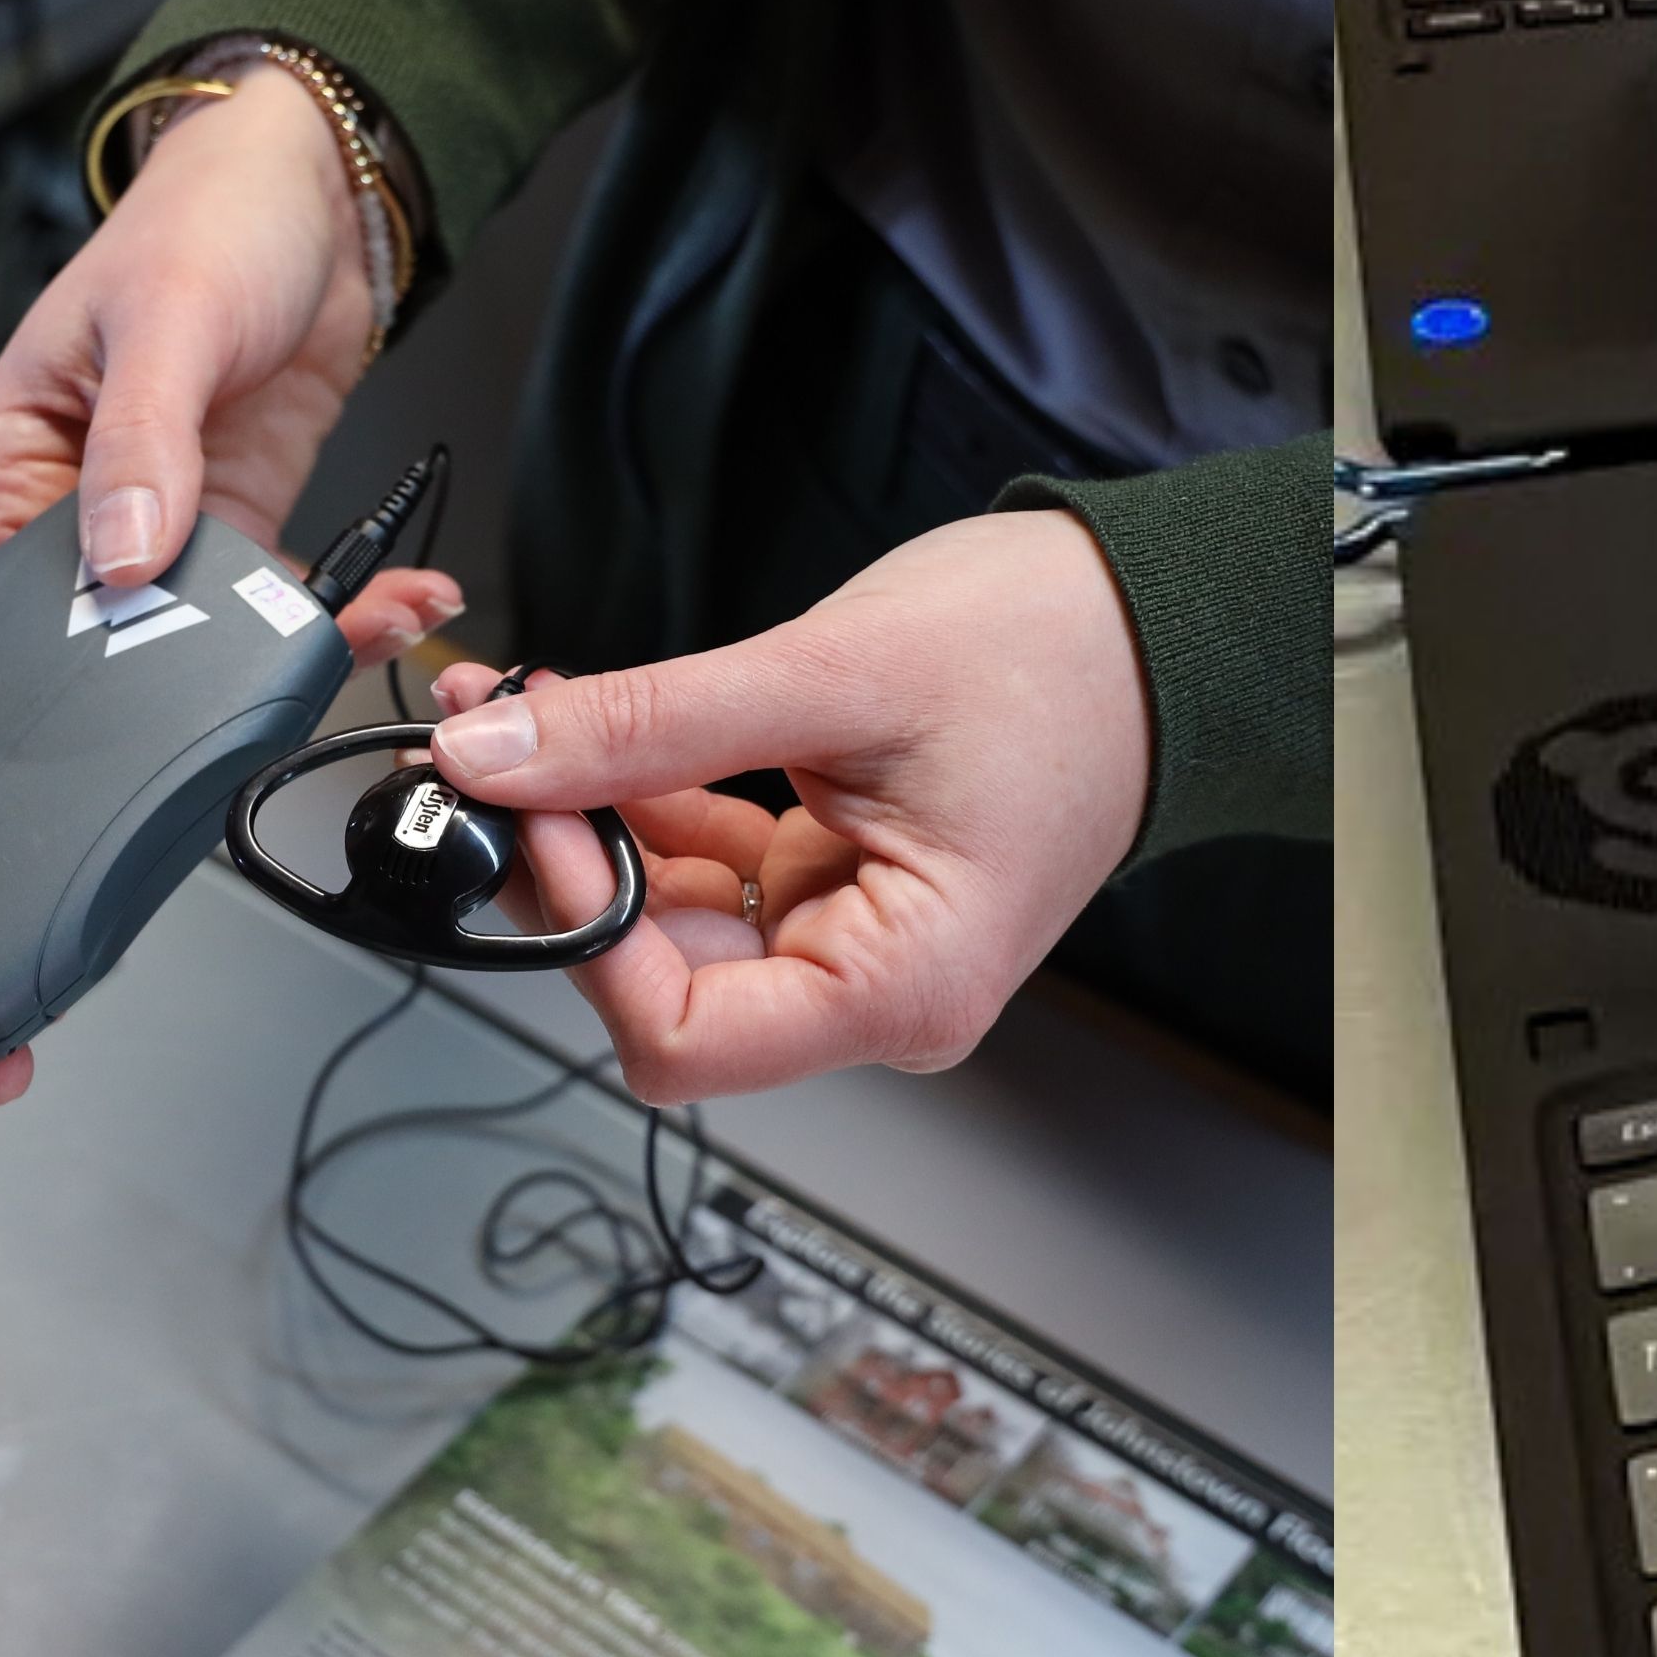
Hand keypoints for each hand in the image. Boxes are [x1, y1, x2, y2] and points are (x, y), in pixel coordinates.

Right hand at [0, 65, 462, 658]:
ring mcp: (159, 518)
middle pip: (123, 624)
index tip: (196, 644)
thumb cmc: (202, 225)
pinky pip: (274, 593)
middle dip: (223, 649)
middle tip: (317, 641)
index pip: (24, 594)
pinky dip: (338, 606)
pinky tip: (398, 597)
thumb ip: (139, 445)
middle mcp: (69, 506)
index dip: (104, 634)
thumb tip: (120, 558)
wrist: (304, 193)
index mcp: (4, 464)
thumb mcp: (166, 326)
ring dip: (301, 634)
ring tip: (386, 615)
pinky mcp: (236, 517)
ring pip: (211, 624)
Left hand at [417, 511, 1153, 1102]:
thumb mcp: (831, 677)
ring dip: (591, 823)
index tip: (537, 812)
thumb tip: (494, 761)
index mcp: (903, 985)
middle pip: (661, 985)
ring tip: (535, 711)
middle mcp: (878, 992)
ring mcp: (855, 941)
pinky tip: (598, 725)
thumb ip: (649, 727)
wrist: (1162, 619)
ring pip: (669, 923)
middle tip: (498, 742)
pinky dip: (642, 804)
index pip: (678, 1038)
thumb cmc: (1061, 658)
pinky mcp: (837, 886)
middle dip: (570, 864)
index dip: (584, 932)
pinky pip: (708, 873)